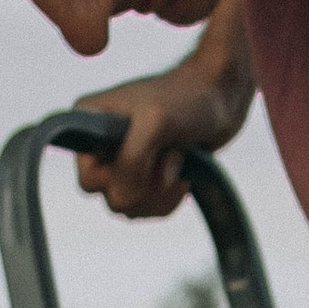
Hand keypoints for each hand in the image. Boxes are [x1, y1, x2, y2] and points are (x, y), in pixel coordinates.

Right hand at [74, 54, 251, 218]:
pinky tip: (182, 173)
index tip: (146, 154)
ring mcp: (122, 162)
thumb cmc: (187, 99)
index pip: (88, 181)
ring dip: (162, 192)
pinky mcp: (145, 176)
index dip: (120, 180)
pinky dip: (169, 198)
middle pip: (112, 200)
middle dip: (147, 187)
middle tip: (169, 157)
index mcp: (88, 122)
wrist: (220, 98)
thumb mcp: (155, 123)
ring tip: (178, 159)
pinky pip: (149, 209)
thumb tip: (121, 200)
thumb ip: (131, 161)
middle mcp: (99, 145)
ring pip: (131, 209)